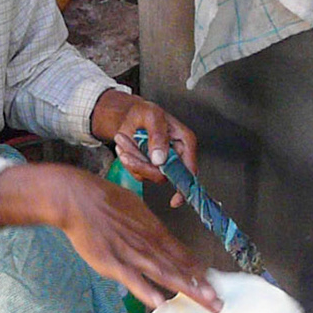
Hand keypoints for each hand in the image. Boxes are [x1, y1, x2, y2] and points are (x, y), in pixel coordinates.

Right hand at [0, 164, 218, 310]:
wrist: (78, 198)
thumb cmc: (105, 202)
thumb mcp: (135, 210)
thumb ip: (148, 228)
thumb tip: (158, 240)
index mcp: (154, 231)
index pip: (182, 254)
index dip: (198, 271)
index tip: (214, 285)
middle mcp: (149, 244)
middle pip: (179, 268)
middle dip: (200, 287)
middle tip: (218, 303)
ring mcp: (132, 254)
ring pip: (164, 274)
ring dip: (186, 289)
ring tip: (205, 302)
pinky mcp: (112, 263)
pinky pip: (132, 279)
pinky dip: (146, 291)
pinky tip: (160, 303)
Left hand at [90, 88, 197, 207]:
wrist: (130, 115)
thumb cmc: (145, 112)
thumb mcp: (151, 115)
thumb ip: (158, 135)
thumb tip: (160, 159)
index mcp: (185, 142)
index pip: (189, 170)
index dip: (184, 187)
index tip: (176, 201)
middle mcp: (176, 156)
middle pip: (163, 175)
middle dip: (142, 165)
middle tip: (126, 151)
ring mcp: (162, 164)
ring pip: (147, 175)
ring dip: (131, 159)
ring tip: (123, 139)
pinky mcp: (148, 167)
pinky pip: (137, 173)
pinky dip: (127, 161)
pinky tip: (124, 146)